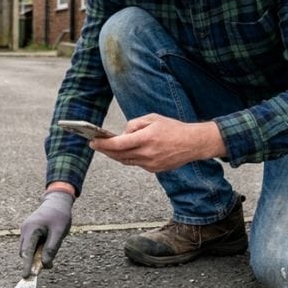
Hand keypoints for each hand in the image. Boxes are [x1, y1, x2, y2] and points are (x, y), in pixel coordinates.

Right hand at [18, 191, 72, 277]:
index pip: (27, 251)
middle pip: (26, 252)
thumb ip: (51, 248)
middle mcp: (25, 230)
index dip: (26, 265)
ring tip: (52, 251)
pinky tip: (49, 244)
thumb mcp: (59, 232)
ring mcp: (26, 230)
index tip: (26, 277)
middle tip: (49, 265)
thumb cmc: (59, 216)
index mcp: (31, 229)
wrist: (57, 201)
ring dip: (37, 255)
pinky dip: (38, 249)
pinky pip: (31, 244)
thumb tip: (45, 264)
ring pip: (29, 249)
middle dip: (34, 261)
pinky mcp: (29, 231)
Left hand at [89, 114, 225, 172]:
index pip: (118, 144)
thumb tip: (123, 134)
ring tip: (107, 148)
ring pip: (126, 161)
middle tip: (95, 144)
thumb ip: (134, 124)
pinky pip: (136, 163)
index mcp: (146, 139)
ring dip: (115, 155)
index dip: (103, 144)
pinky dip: (128, 158)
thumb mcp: (152, 118)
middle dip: (105, 150)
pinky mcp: (154, 169)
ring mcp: (150, 164)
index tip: (93, 141)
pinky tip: (124, 152)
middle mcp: (147, 153)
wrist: (193, 143)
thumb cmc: (173, 128)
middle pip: (118, 155)